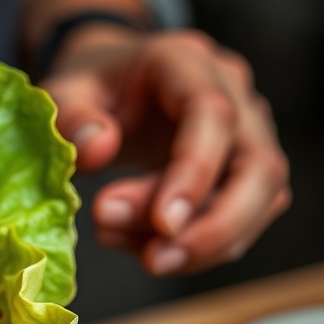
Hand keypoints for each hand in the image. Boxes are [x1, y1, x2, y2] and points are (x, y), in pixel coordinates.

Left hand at [40, 27, 290, 274]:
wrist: (112, 85)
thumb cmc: (90, 89)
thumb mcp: (62, 94)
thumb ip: (71, 118)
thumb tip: (98, 147)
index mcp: (185, 62)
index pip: (213, 116)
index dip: (194, 174)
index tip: (162, 223)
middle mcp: (233, 94)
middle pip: (260, 167)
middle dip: (214, 227)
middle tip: (154, 260)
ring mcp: (247, 133)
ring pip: (261, 201)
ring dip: (203, 244)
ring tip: (138, 254)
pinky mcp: (244, 171)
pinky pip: (242, 220)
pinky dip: (198, 248)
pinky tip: (145, 247)